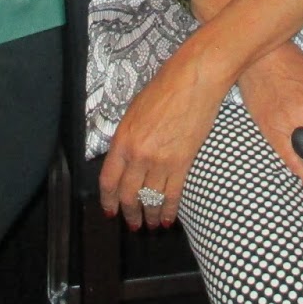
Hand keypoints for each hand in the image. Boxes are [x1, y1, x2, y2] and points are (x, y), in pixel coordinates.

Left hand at [98, 45, 229, 229]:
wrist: (194, 79)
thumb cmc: (165, 87)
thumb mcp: (135, 111)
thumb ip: (127, 137)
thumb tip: (124, 159)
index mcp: (122, 139)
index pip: (108, 180)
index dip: (108, 200)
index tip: (110, 210)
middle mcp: (138, 154)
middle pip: (128, 195)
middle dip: (129, 213)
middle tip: (132, 223)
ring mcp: (160, 161)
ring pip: (150, 200)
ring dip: (150, 216)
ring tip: (150, 225)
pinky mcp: (182, 163)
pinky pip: (173, 195)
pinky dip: (169, 211)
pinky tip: (168, 220)